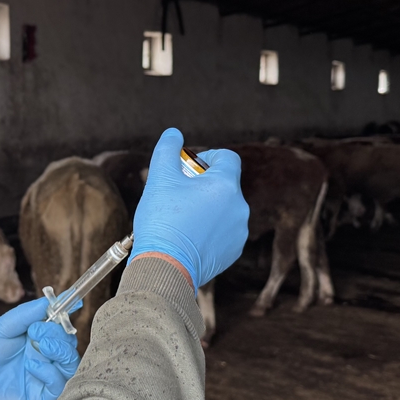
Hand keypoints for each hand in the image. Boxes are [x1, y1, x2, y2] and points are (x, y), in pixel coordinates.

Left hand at [0, 296, 80, 399]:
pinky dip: (50, 371)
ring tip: (41, 345)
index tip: (72, 301)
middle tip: (36, 331)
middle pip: (68, 343)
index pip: (60, 325)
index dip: (66, 314)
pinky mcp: (40, 398)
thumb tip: (53, 300)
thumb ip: (27, 313)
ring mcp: (43, 377)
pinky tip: (31, 365)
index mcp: (35, 339)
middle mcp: (43, 357)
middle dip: (58, 333)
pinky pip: (58, 385)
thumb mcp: (2, 327)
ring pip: (70, 363)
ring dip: (60, 350)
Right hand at [130, 128, 248, 287]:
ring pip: (224, 209)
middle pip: (224, 184)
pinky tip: (188, 235)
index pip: (228, 157)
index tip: (190, 167)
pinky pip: (224, 231)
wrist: (166, 266)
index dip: (208, 156)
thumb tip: (173, 133)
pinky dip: (210, 229)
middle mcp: (239, 207)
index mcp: (226, 185)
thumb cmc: (163, 220)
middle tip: (178, 194)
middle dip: (203, 184)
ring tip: (181, 217)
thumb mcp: (160, 179)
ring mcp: (239, 231)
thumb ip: (167, 150)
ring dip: (207, 207)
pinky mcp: (233, 251)